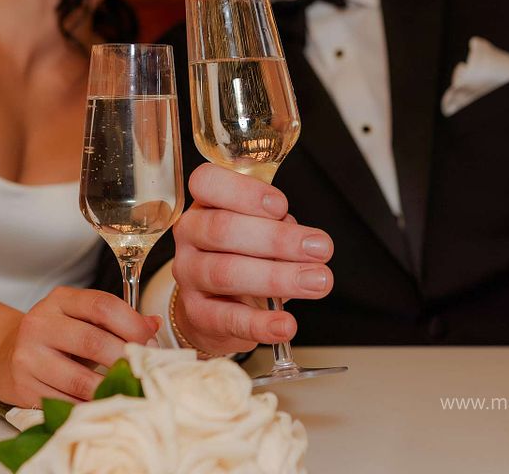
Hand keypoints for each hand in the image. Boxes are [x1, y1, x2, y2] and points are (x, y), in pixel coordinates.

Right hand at [0, 287, 157, 406]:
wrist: (7, 354)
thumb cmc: (56, 336)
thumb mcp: (82, 318)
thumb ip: (117, 319)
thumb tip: (153, 325)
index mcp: (60, 300)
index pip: (102, 306)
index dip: (132, 324)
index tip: (150, 342)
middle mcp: (40, 323)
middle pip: (93, 342)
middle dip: (125, 360)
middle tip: (144, 372)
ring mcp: (28, 356)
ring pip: (79, 380)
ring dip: (110, 390)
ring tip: (129, 392)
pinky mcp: (23, 387)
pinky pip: (65, 403)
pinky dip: (88, 407)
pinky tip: (103, 405)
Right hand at [171, 163, 333, 354]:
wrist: (217, 302)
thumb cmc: (244, 252)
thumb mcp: (258, 227)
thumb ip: (277, 225)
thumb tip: (306, 241)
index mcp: (204, 202)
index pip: (206, 182)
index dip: (244, 192)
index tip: (282, 207)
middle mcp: (189, 233)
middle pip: (223, 229)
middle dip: (277, 239)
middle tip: (321, 249)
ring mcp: (188, 273)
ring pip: (226, 272)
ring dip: (277, 278)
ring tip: (317, 282)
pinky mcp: (196, 313)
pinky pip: (227, 319)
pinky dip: (260, 324)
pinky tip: (286, 325)